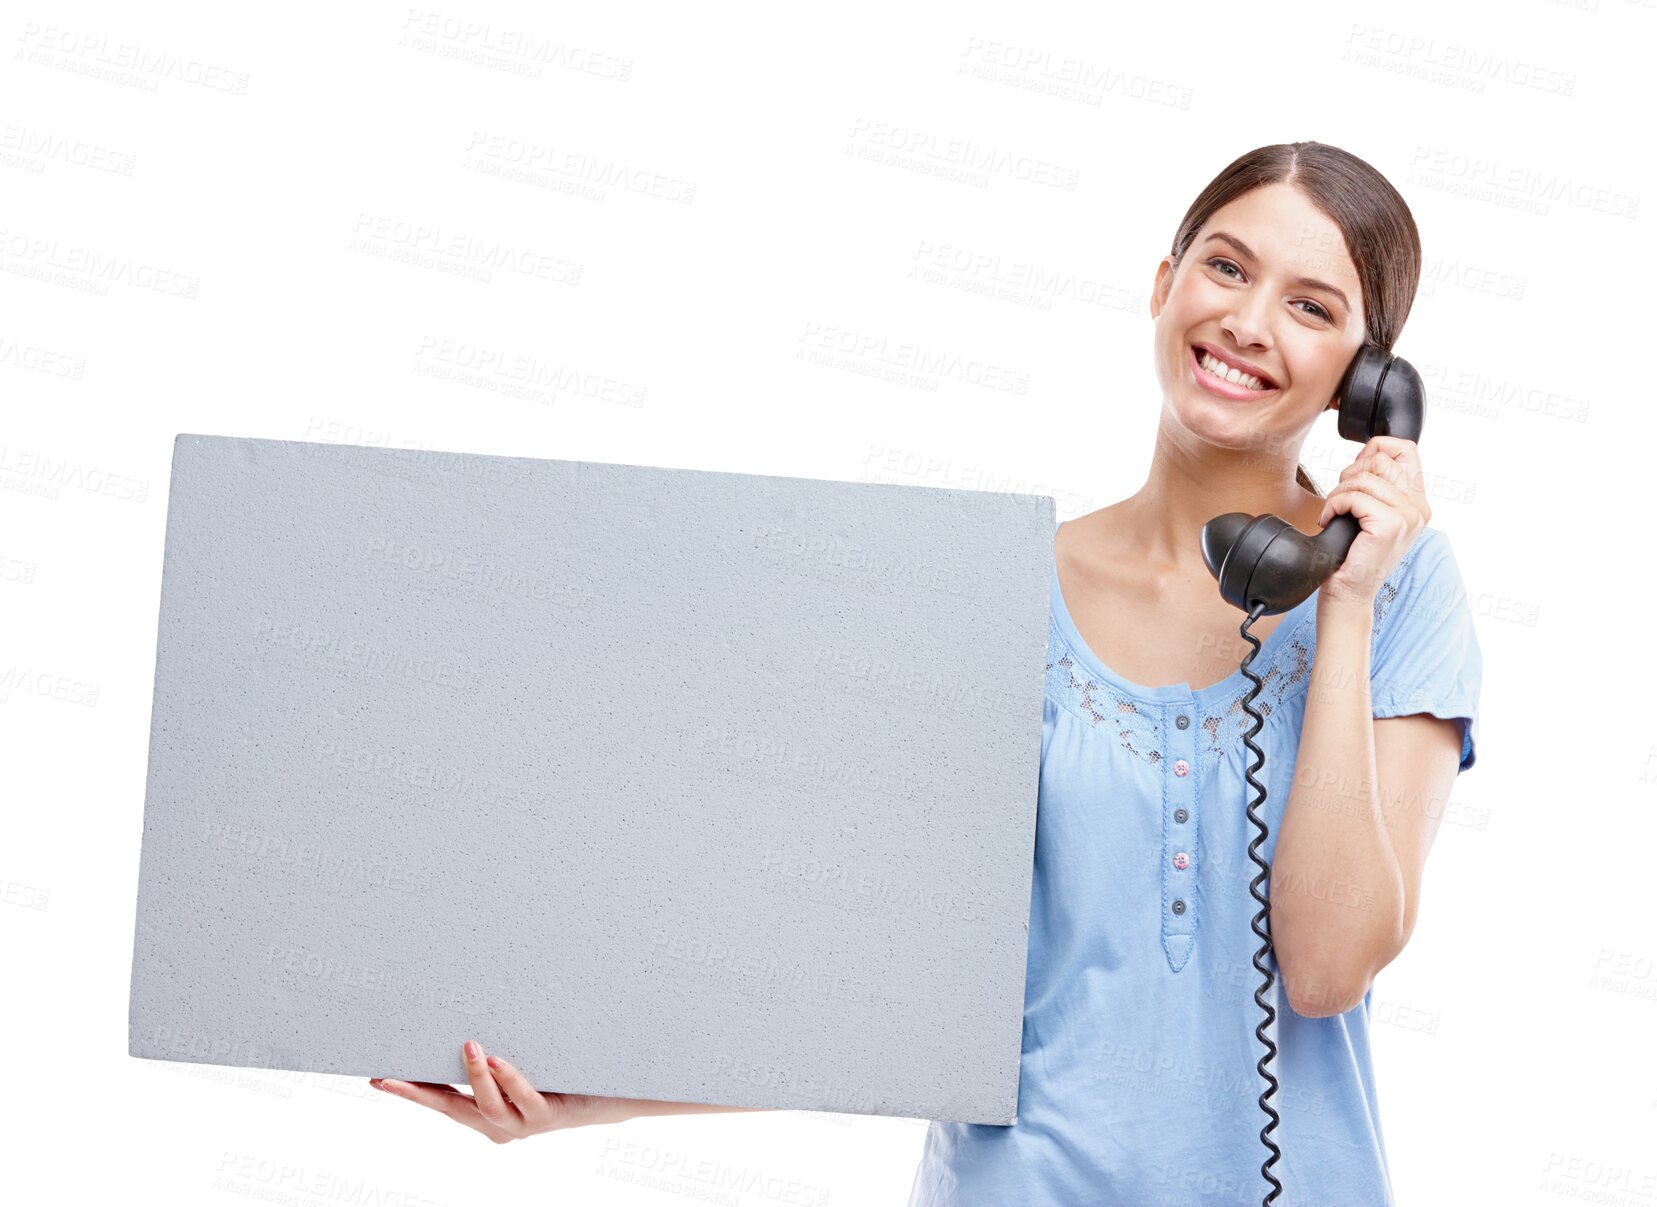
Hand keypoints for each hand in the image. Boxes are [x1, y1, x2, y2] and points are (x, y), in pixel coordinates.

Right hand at [369, 1040, 623, 1143]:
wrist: (603, 1097)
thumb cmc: (557, 1073)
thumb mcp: (518, 1059)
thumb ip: (493, 1049)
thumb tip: (466, 1009)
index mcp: (484, 1112)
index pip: (439, 1100)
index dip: (408, 1090)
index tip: (376, 1077)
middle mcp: (497, 1124)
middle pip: (450, 1109)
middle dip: (417, 1094)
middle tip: (388, 1077)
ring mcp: (521, 1123)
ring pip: (488, 1105)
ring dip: (474, 1076)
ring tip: (468, 1045)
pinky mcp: (546, 1116)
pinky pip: (524, 1097)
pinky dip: (509, 1078)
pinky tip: (498, 1060)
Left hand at [1314, 435, 1429, 605]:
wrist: (1349, 593)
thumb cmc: (1354, 555)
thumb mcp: (1372, 514)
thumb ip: (1378, 484)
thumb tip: (1368, 451)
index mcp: (1418, 502)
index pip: (1406, 450)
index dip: (1376, 450)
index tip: (1357, 469)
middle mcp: (1419, 508)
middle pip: (1379, 460)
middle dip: (1350, 475)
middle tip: (1341, 499)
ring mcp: (1408, 517)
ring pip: (1363, 478)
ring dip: (1338, 492)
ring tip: (1335, 512)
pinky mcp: (1390, 525)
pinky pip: (1354, 496)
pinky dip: (1334, 505)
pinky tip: (1330, 520)